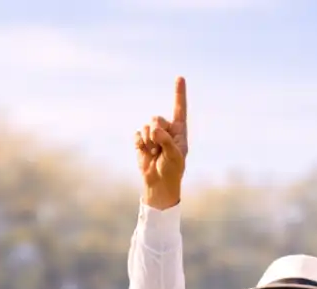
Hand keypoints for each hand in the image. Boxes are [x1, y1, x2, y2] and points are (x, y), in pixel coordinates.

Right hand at [136, 76, 187, 209]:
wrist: (159, 183)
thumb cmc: (172, 169)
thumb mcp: (175, 155)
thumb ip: (166, 140)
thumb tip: (153, 130)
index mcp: (179, 130)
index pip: (179, 109)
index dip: (179, 93)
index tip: (179, 77)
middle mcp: (166, 129)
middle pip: (157, 118)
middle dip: (157, 132)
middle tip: (160, 148)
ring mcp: (153, 135)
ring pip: (146, 127)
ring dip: (149, 142)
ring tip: (154, 154)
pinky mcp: (141, 142)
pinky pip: (137, 135)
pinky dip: (140, 144)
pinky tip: (145, 152)